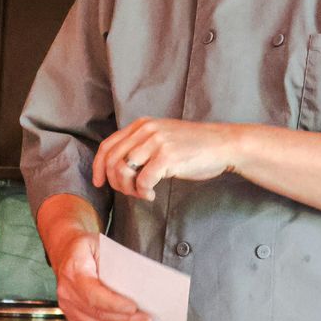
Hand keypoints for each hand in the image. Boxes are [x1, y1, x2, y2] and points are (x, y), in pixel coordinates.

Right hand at [49, 230, 151, 320]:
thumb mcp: (100, 245)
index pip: (94, 294)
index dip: (114, 305)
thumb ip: (116, 262)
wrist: (65, 252)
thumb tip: (138, 282)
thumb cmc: (85, 247)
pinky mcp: (71, 316)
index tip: (134, 308)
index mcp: (74, 271)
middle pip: (97, 314)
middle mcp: (68, 292)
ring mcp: (68, 307)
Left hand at [93, 118, 243, 201]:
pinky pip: (142, 181)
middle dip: (115, 182)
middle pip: (111, 160)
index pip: (107, 145)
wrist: (223, 144)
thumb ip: (142, 145)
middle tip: (130, 192)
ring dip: (129, 189)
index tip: (99, 183)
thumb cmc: (194, 146)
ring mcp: (156, 142)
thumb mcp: (163, 137)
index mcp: (142, 124)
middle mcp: (146, 130)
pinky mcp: (167, 157)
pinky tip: (153, 195)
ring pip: (123, 171)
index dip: (98, 167)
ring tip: (143, 193)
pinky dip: (143, 193)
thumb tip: (118, 168)